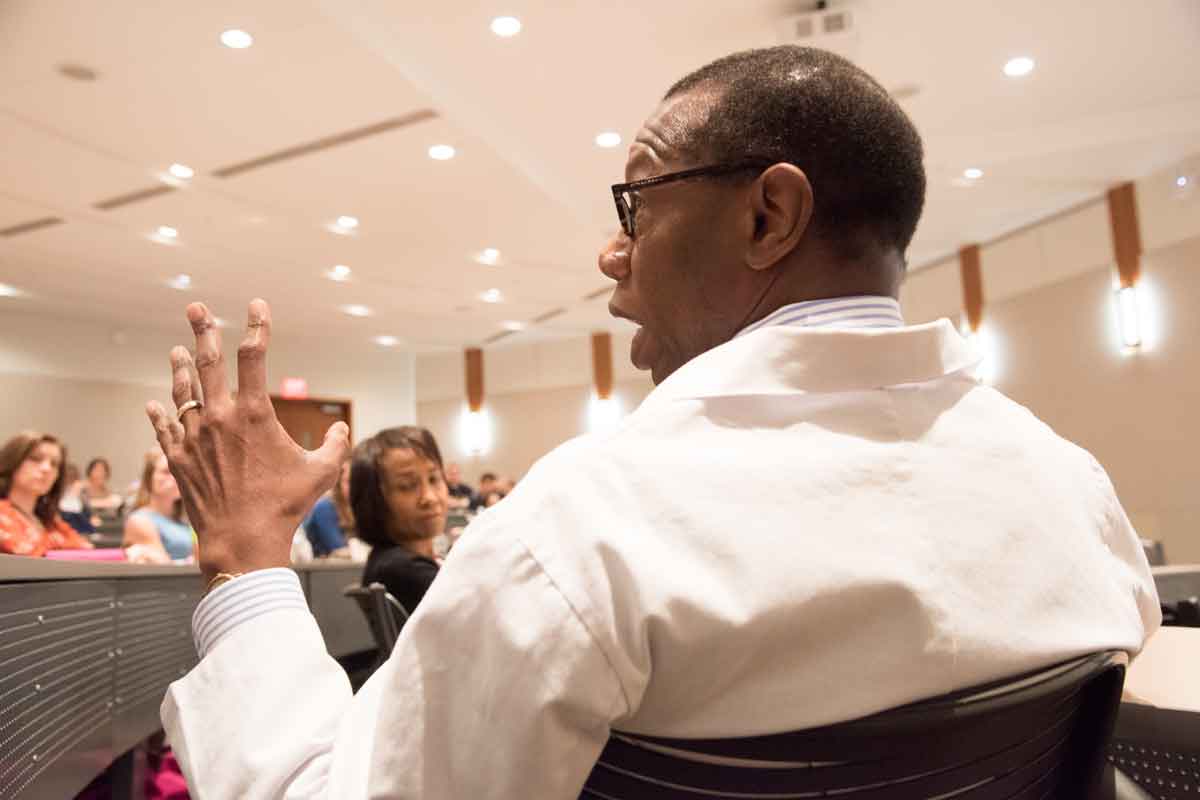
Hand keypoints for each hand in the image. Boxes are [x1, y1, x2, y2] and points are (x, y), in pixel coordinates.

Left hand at [145, 300, 349, 581]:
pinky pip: (165, 429)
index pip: (254, 356)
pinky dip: (159, 414)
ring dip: (180, 369)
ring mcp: (194, 438)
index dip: (257, 326)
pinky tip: (153, 404)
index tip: (257, 306)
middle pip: (208, 362)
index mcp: (254, 414)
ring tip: (176, 351)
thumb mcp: (322, 472)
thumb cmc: (285, 506)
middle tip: (196, 308)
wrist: (242, 540)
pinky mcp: (179, 460)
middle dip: (203, 330)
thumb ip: (335, 446)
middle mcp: (219, 418)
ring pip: (183, 392)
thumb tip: (339, 431)